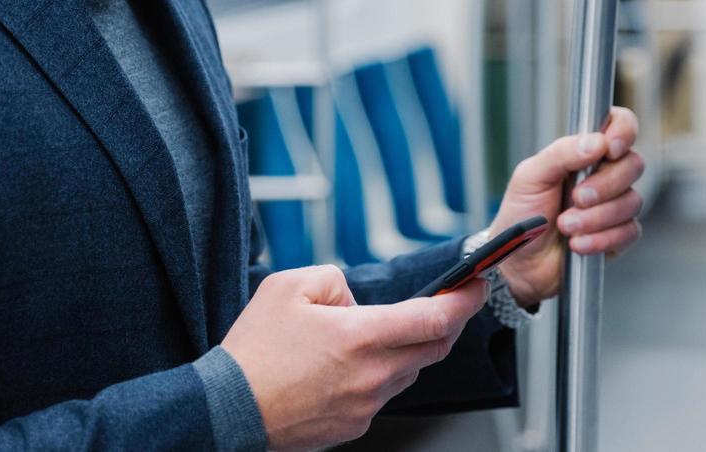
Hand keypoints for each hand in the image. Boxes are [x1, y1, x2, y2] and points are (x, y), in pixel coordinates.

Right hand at [221, 264, 487, 449]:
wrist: (227, 410)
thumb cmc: (255, 350)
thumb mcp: (290, 286)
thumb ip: (334, 280)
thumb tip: (354, 300)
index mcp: (362, 337)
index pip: (435, 318)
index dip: (465, 299)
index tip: (477, 284)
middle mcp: (373, 376)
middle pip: (434, 348)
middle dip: (447, 322)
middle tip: (448, 302)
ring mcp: (365, 406)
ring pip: (408, 371)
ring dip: (407, 349)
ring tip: (371, 332)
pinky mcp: (353, 427)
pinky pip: (382, 394)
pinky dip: (379, 373)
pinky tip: (348, 364)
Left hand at [491, 106, 644, 308]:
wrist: (518, 263)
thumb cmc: (521, 215)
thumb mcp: (530, 177)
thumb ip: (561, 153)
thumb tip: (596, 142)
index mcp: (584, 152)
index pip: (619, 125)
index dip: (624, 131)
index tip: (610, 149)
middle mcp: (604, 174)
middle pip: (633, 164)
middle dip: (605, 185)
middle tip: (576, 198)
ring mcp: (614, 205)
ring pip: (632, 201)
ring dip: (597, 217)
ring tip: (565, 226)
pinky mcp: (618, 236)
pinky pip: (629, 231)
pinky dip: (602, 239)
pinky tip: (578, 243)